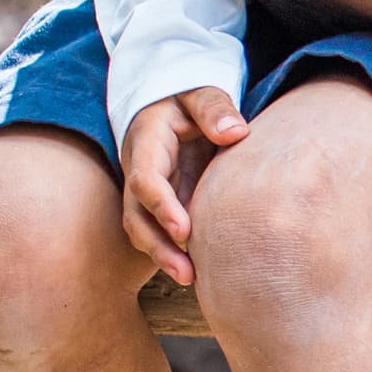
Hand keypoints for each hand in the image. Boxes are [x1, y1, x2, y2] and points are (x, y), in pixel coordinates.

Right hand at [119, 88, 248, 285]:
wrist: (176, 105)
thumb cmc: (190, 99)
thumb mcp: (200, 92)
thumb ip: (215, 108)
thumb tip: (235, 132)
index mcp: (146, 144)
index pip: (145, 180)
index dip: (161, 206)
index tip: (184, 229)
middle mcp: (140, 172)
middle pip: (137, 215)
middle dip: (158, 245)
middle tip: (186, 273)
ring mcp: (150, 192)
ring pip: (144, 230)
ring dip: (163, 256)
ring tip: (192, 279)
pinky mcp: (164, 204)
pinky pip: (162, 232)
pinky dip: (175, 252)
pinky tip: (200, 271)